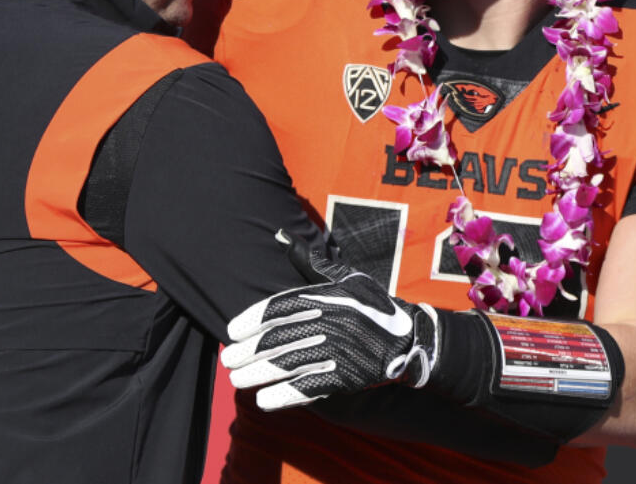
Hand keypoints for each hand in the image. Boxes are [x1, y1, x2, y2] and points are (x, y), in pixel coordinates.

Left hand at [220, 230, 439, 410]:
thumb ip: (308, 262)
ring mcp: (339, 350)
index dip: (251, 320)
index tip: (231, 331)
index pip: (279, 308)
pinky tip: (264, 400)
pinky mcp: (348, 376)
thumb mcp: (344, 277)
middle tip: (227, 360)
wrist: (408, 336)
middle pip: (279, 338)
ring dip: (258, 374)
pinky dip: (285, 395)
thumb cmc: (369, 304)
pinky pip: (310, 386)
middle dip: (248, 351)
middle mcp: (330, 322)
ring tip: (236, 380)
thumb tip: (279, 235)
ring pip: (289, 363)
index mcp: (326, 297)